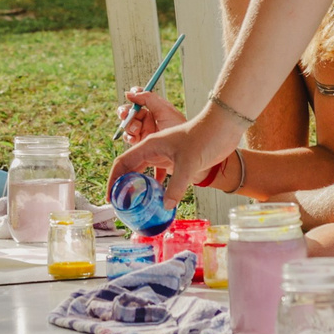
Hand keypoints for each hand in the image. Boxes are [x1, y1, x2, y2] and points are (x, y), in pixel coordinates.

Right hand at [111, 108, 238, 207]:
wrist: (223, 127)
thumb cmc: (204, 138)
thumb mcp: (189, 163)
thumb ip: (177, 186)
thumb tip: (166, 205)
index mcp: (150, 145)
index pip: (123, 162)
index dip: (114, 179)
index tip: (110, 197)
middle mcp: (153, 149)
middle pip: (130, 167)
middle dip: (122, 185)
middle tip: (120, 205)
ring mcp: (164, 154)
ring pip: (143, 171)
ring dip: (136, 185)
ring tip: (134, 204)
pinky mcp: (175, 160)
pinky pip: (158, 174)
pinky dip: (153, 186)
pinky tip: (156, 198)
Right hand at [116, 87, 185, 142]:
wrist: (183, 150)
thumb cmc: (178, 129)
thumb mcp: (165, 110)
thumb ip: (148, 98)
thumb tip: (131, 93)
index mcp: (154, 110)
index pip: (139, 100)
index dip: (133, 97)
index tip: (129, 95)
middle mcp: (147, 120)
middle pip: (129, 112)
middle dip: (125, 112)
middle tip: (125, 114)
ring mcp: (143, 132)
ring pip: (127, 125)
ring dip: (129, 126)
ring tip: (137, 130)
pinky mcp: (141, 144)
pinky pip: (129, 138)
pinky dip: (129, 137)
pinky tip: (134, 139)